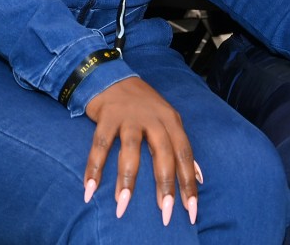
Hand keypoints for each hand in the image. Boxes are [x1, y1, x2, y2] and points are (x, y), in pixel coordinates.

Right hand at [84, 77, 198, 225]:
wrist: (111, 76)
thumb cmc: (142, 104)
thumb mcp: (167, 119)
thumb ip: (179, 146)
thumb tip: (198, 175)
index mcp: (172, 120)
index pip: (184, 154)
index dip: (188, 182)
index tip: (191, 210)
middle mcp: (154, 118)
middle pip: (163, 154)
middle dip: (165, 185)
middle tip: (165, 213)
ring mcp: (130, 116)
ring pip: (131, 150)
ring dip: (127, 180)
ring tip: (122, 206)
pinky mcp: (108, 116)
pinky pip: (100, 145)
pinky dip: (94, 167)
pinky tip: (90, 188)